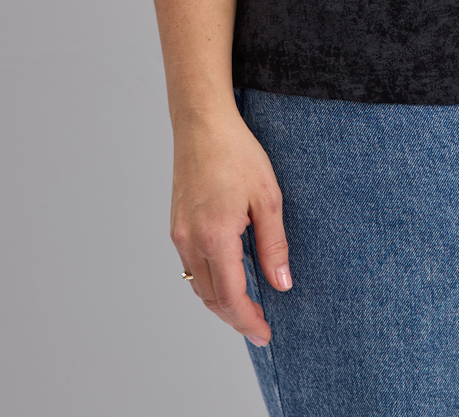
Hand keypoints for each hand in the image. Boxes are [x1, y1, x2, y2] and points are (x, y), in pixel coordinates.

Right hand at [170, 106, 290, 346]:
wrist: (202, 124)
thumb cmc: (237, 153)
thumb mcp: (268, 197)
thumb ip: (274, 244)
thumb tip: (282, 284)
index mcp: (215, 236)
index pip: (231, 296)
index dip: (248, 320)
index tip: (265, 333)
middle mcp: (191, 241)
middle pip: (211, 298)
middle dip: (236, 318)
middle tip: (260, 329)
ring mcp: (179, 234)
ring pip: (198, 286)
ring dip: (221, 304)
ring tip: (247, 309)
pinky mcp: (176, 226)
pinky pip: (191, 268)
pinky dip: (209, 283)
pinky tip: (228, 279)